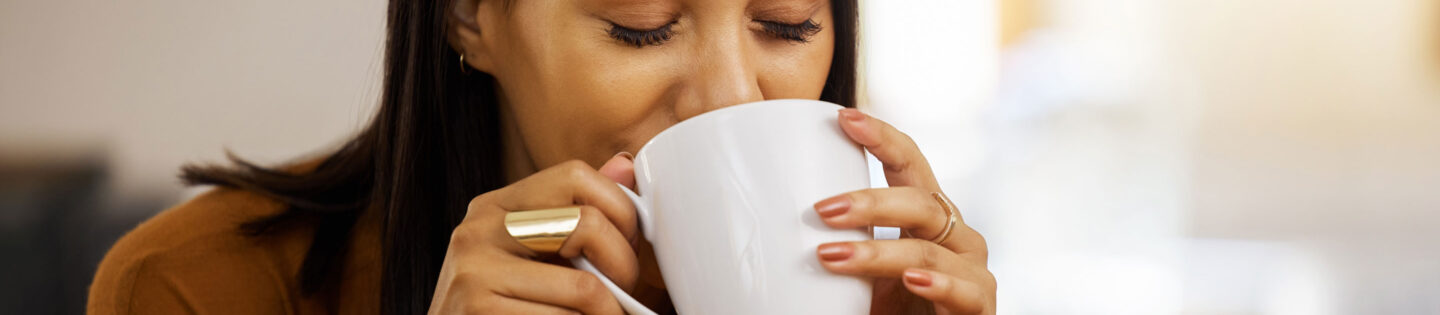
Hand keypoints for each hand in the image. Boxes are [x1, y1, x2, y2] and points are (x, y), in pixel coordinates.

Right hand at [428, 154, 639, 313]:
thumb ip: (577, 212)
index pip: (576, 175)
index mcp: (496, 205)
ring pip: (585, 288)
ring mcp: (475, 270)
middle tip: (625, 293)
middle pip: (587, 223)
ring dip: (608, 311)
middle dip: (624, 265)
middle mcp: (480, 228)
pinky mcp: (478, 309)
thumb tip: (625, 165)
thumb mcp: (534, 253)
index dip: (621, 210)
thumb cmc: (502, 305)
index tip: (628, 246)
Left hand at [815, 109, 995, 314]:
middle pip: (920, 201)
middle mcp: (954, 236)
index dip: (882, 138)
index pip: (909, 165)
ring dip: (877, 252)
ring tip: (831, 257)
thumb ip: (832, 244)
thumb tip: (763, 220)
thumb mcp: (855, 272)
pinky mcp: (981, 308)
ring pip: (928, 249)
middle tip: (821, 210)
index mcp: (926, 216)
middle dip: (869, 203)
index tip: (843, 118)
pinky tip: (912, 279)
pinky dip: (938, 283)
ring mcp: (972, 270)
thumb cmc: (884, 309)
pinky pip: (965, 290)